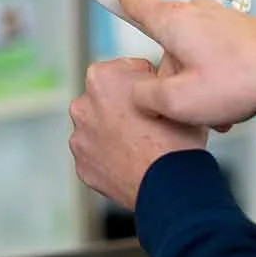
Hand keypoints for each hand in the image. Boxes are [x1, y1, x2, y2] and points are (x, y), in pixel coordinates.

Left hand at [69, 58, 207, 209]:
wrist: (170, 187)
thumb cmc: (176, 138)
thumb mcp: (174, 90)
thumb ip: (159, 75)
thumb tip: (158, 74)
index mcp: (101, 77)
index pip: (127, 69)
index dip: (147, 83)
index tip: (156, 99)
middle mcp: (82, 104)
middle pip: (108, 97)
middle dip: (124, 105)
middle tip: (151, 122)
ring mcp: (79, 137)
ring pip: (100, 126)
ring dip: (115, 130)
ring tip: (142, 144)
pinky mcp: (81, 164)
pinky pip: (97, 153)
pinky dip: (111, 155)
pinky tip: (132, 161)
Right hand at [111, 0, 255, 127]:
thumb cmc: (238, 82)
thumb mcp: (178, 101)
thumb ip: (145, 96)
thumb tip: (138, 92)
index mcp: (173, 22)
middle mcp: (195, 12)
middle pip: (165, 46)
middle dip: (173, 79)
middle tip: (192, 108)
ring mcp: (220, 19)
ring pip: (192, 55)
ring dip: (198, 84)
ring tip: (220, 110)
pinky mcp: (240, 29)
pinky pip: (216, 56)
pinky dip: (218, 79)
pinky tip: (233, 101)